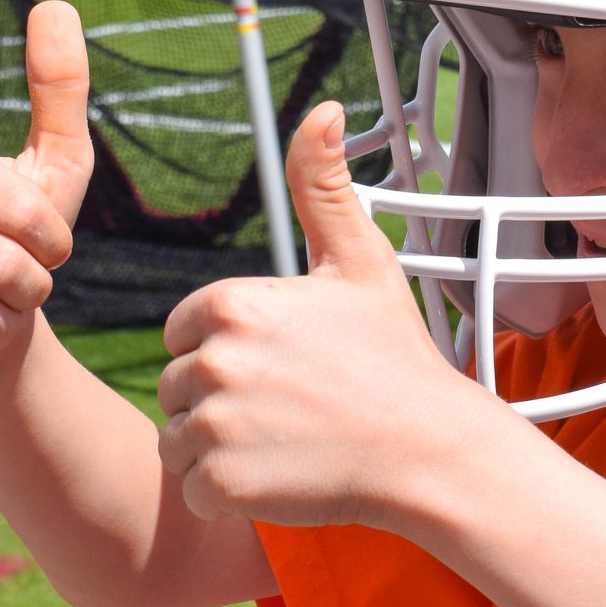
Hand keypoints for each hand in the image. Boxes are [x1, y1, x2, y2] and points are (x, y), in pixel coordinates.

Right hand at [0, 0, 94, 378]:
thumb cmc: (32, 237)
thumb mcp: (60, 163)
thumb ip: (60, 87)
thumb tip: (54, 2)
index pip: (29, 215)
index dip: (56, 243)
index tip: (50, 245)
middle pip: (7, 271)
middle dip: (35, 289)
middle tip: (22, 282)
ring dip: (6, 324)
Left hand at [155, 101, 499, 529]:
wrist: (429, 450)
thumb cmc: (395, 355)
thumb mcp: (360, 261)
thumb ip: (321, 187)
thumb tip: (322, 111)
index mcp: (231, 304)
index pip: (186, 331)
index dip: (229, 350)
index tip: (285, 365)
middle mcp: (212, 360)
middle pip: (176, 386)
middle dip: (220, 400)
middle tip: (291, 407)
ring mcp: (214, 424)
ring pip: (177, 439)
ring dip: (218, 449)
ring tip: (286, 441)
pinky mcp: (220, 483)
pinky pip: (191, 491)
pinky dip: (227, 495)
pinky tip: (282, 476)